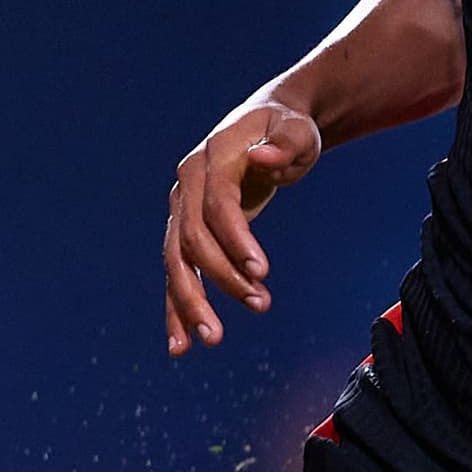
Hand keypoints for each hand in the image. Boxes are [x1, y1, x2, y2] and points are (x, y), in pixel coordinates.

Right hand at [164, 98, 321, 353]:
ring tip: (212, 339)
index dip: (236, 238)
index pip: (218, 205)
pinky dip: (176, 308)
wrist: (266, 126)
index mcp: (212, 159)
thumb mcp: (295, 129)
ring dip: (191, 302)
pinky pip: (178, 273)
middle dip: (222, 277)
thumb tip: (266, 156)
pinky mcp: (188, 232)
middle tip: (259, 304)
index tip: (262, 271)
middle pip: (191, 239)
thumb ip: (285, 143)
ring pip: (177, 262)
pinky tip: (181, 344)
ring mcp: (182, 209)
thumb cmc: (287, 128)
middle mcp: (187, 186)